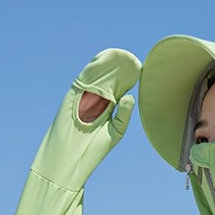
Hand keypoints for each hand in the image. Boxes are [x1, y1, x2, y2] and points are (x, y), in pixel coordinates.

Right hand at [31, 48, 141, 188]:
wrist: (74, 159)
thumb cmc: (94, 149)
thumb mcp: (116, 130)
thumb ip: (124, 114)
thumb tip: (131, 96)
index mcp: (106, 107)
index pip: (118, 88)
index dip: (128, 78)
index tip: (140, 69)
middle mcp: (96, 99)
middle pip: (109, 79)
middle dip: (121, 68)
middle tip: (134, 59)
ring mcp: (85, 95)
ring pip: (98, 75)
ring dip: (109, 63)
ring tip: (124, 55)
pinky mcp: (74, 94)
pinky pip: (85, 76)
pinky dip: (96, 66)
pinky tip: (107, 58)